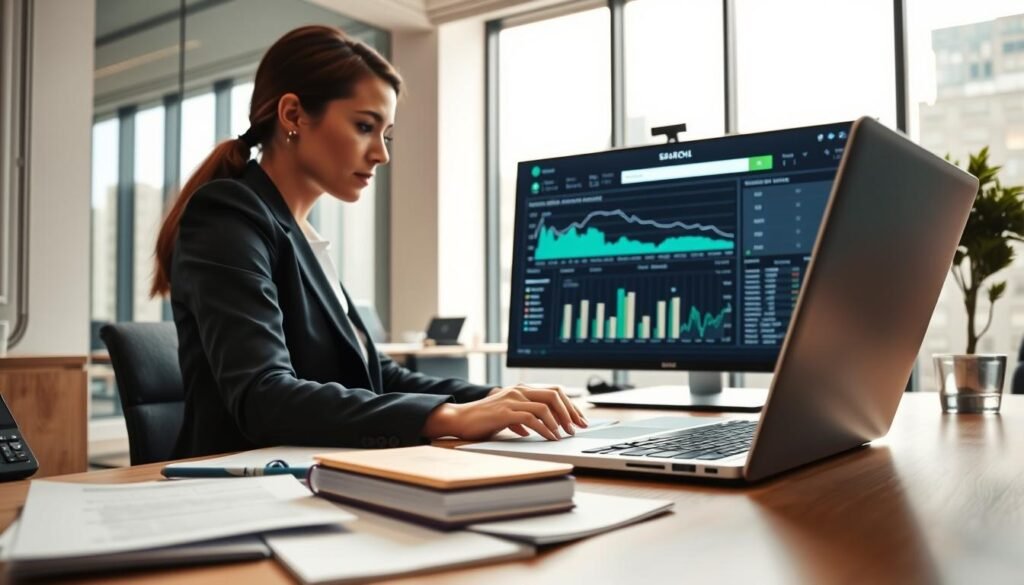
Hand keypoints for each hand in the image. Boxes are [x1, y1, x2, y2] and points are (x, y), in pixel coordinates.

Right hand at [422, 383, 588, 440]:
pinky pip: (532, 419)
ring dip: (559, 422)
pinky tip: (550, 438)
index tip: (579, 420)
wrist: (461, 419)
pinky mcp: (506, 412)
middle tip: (577, 428)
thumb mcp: (506, 416)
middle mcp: (519, 391)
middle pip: (555, 395)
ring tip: (565, 435)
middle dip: (570, 412)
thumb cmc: (483, 420)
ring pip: (545, 406)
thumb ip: (520, 419)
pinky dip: (545, 429)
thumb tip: (531, 429)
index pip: (554, 391)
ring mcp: (512, 400)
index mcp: (522, 390)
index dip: (570, 405)